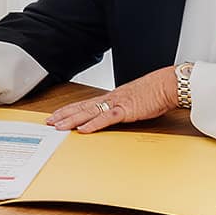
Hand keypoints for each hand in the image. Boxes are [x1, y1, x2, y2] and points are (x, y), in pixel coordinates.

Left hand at [45, 67, 178, 132]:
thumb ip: (123, 109)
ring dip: (72, 120)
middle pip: (81, 107)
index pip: (85, 104)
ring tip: (58, 126)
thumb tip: (116, 115)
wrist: (166, 85)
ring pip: (88, 112)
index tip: (57, 115)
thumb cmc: (153, 93)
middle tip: (49, 122)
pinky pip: (106, 118)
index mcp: (111, 98)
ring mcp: (116, 104)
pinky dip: (93, 124)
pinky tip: (83, 129)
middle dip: (64, 115)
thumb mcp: (133, 102)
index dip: (69, 110)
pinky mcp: (125, 110)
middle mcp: (110, 99)